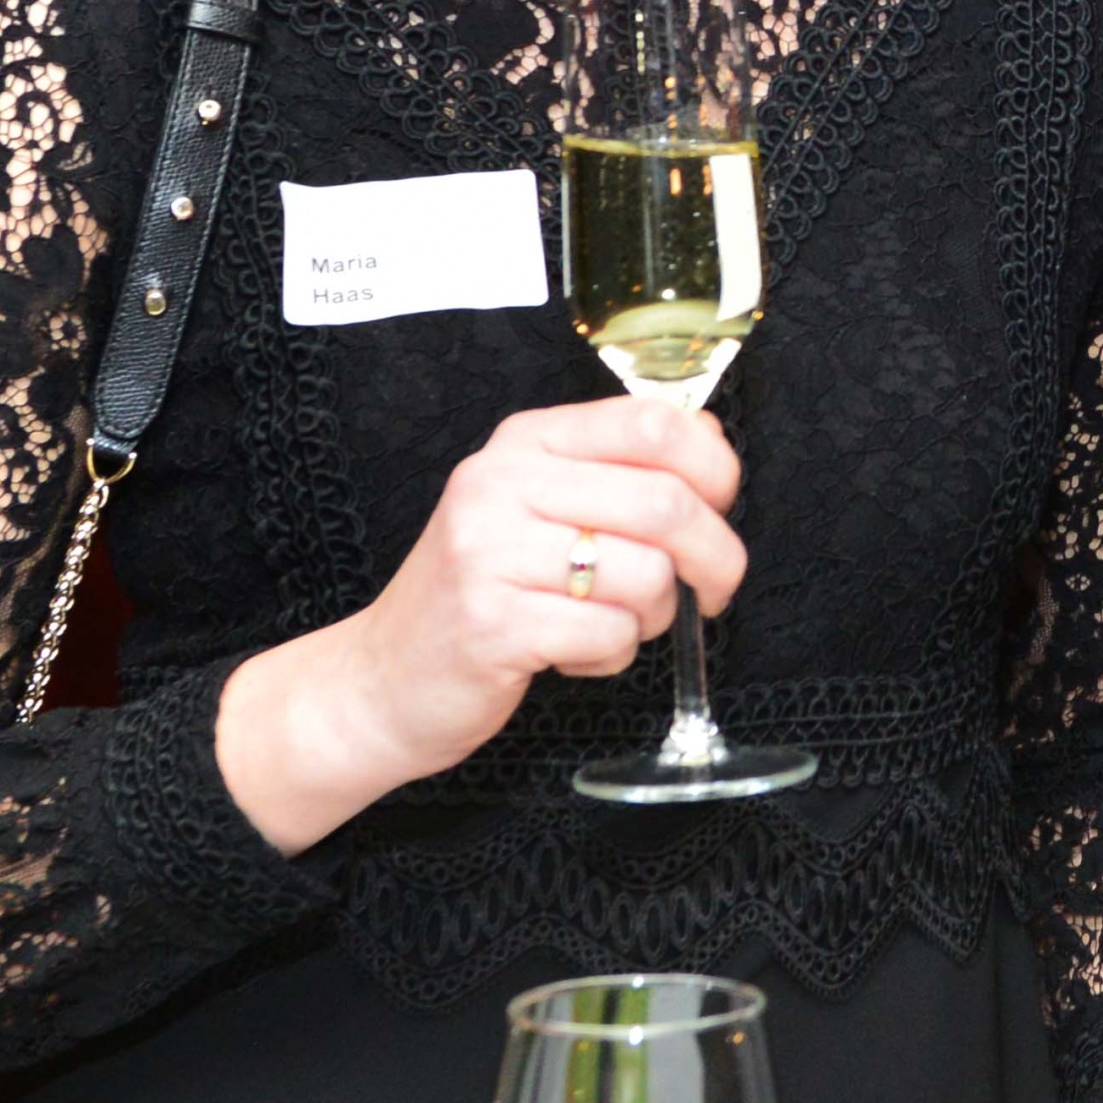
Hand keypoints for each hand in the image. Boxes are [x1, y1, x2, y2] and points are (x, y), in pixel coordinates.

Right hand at [217, 392, 749, 853]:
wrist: (381, 678)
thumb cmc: (482, 593)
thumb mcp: (540, 508)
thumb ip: (618, 471)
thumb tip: (711, 443)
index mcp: (524, 441)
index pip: (653, 423)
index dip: (715, 470)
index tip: (721, 509)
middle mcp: (500, 482)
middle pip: (665, 502)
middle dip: (715, 558)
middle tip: (714, 590)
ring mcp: (490, 551)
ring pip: (647, 576)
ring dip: (652, 617)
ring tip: (606, 624)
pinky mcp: (493, 623)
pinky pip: (610, 636)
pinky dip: (611, 657)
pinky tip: (569, 655)